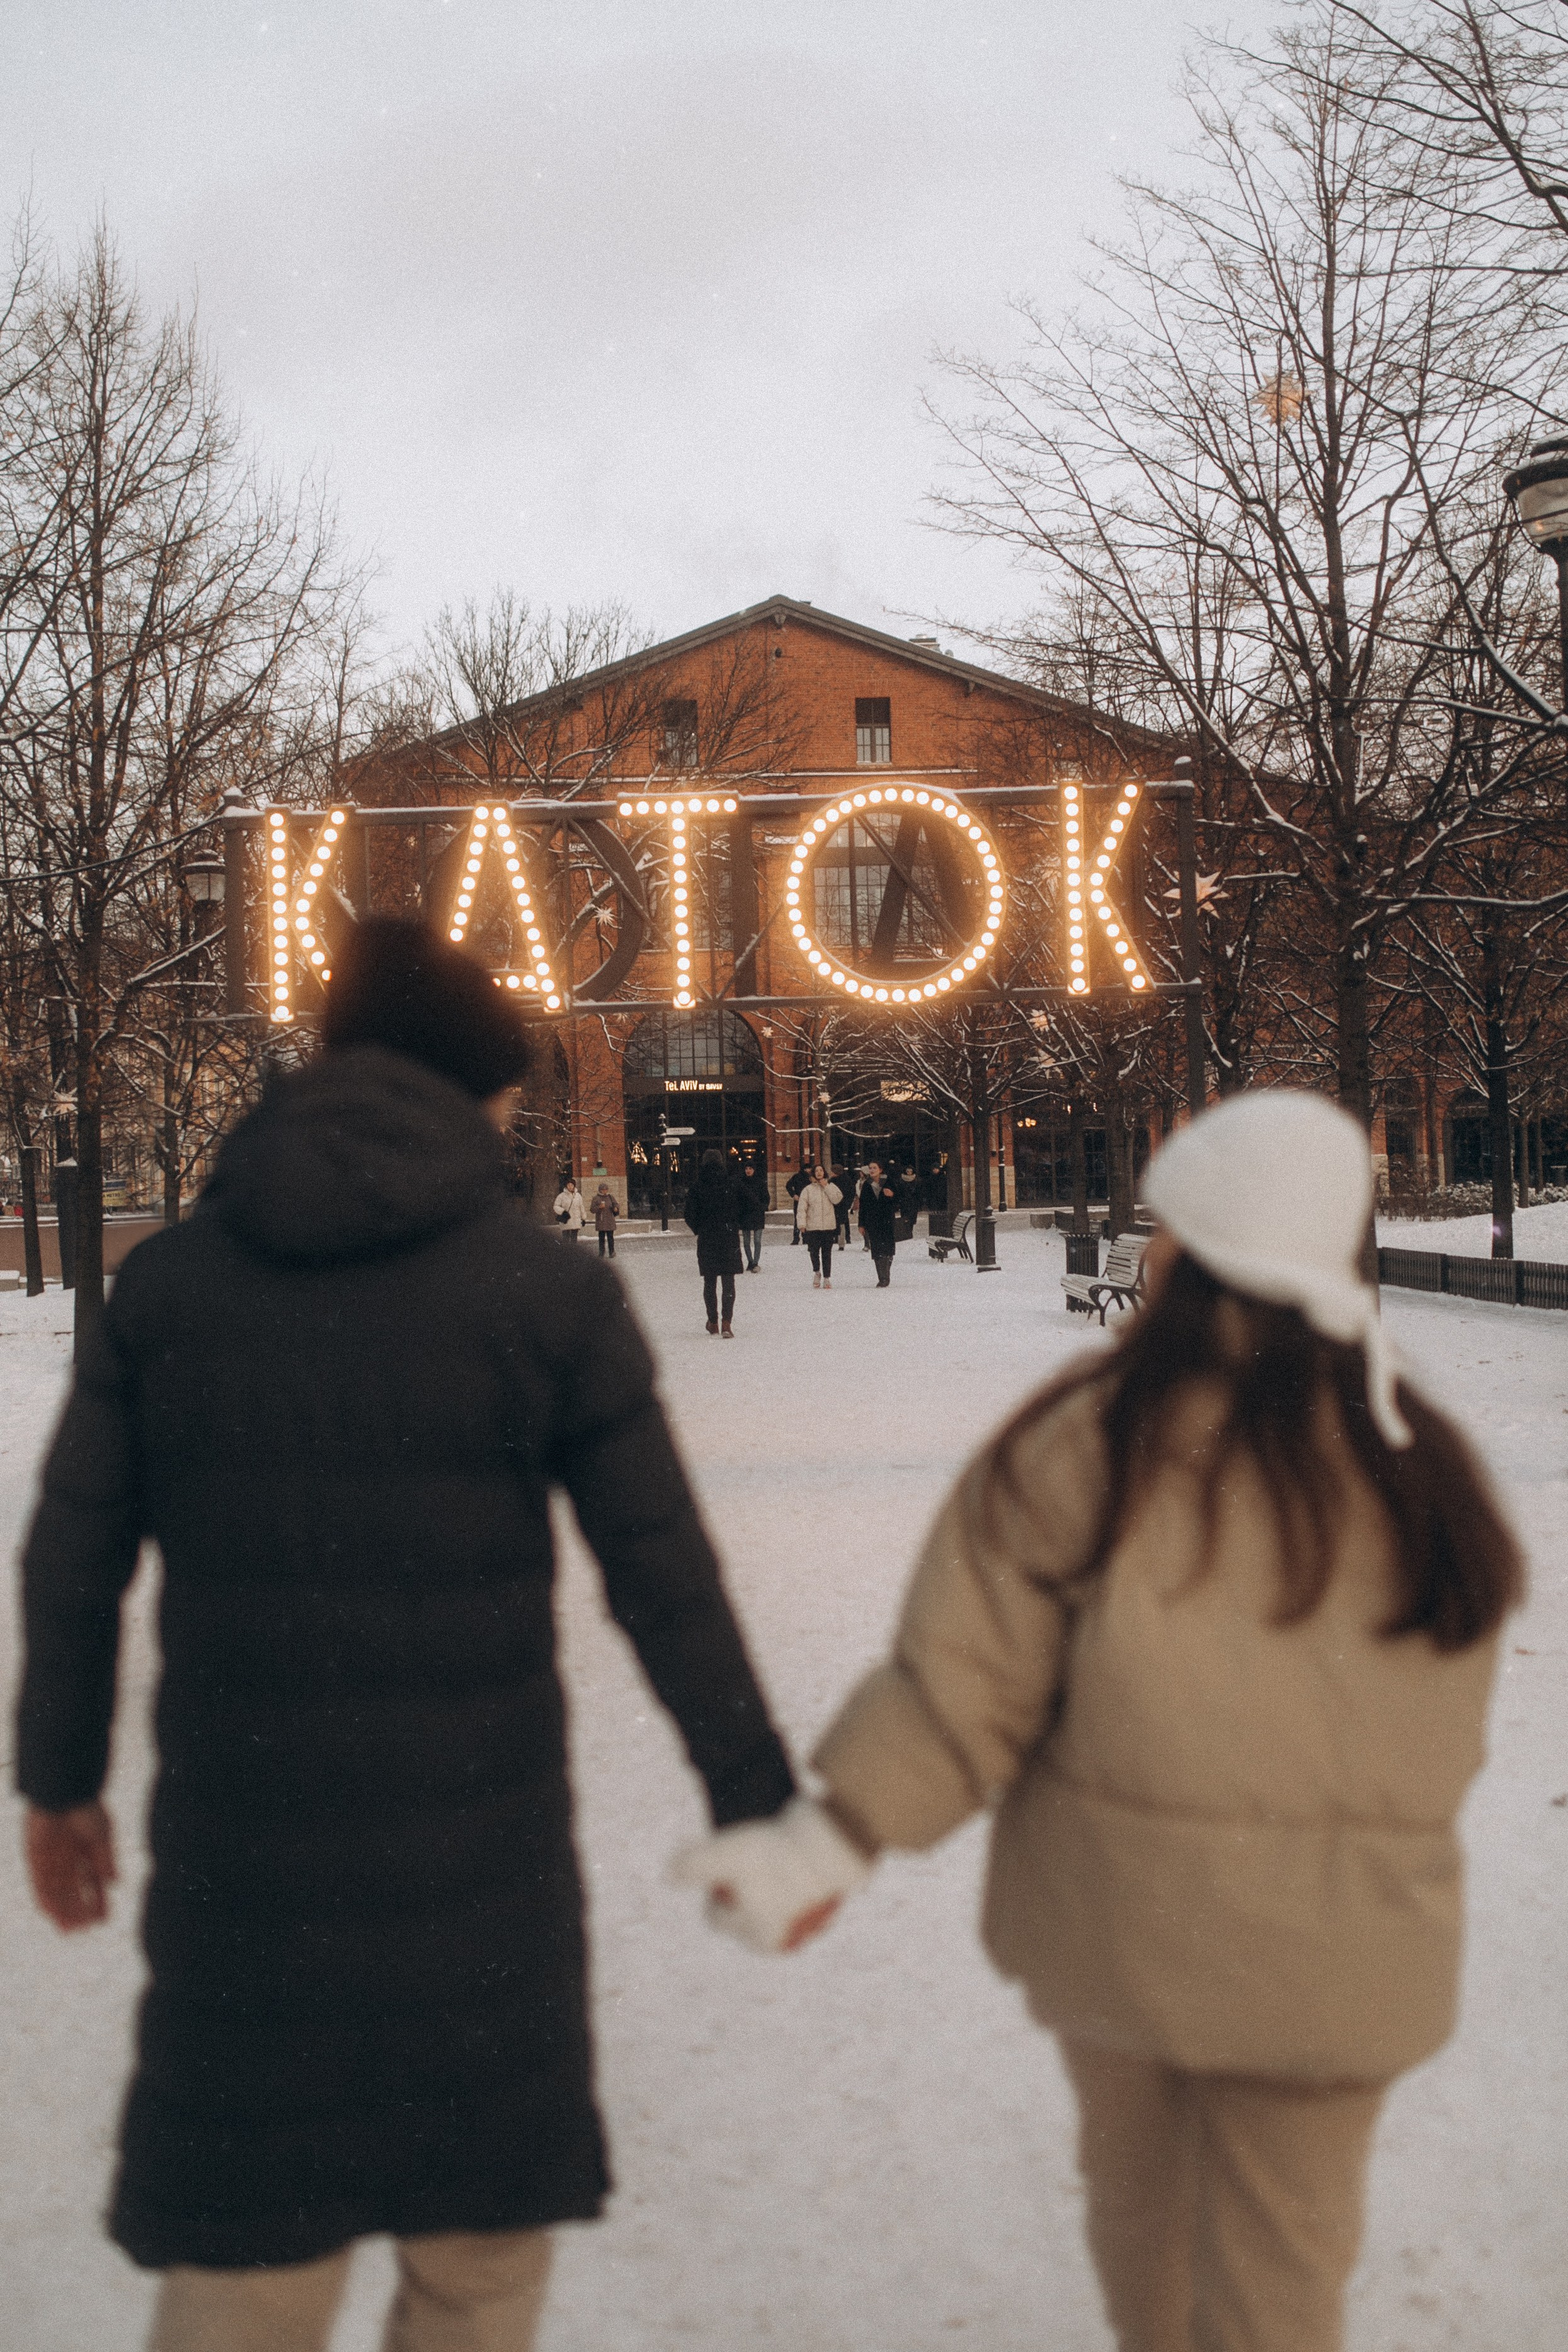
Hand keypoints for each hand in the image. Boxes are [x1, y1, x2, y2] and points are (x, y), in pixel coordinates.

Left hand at [25, 1801, 116, 1931]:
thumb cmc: (86, 1807)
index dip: (97, 1901)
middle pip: (73, 1890)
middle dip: (79, 1911)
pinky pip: (38, 1884)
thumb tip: (115, 1884)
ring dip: (63, 1911)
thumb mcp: (103, 1835)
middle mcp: (68, 1857)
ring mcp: (50, 1858)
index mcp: (86, 1849)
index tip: (103, 1920)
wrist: (63, 1791)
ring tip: (71, 1929)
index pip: (92, 1882)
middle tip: (85, 1930)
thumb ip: (107, 1860)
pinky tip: (52, 1915)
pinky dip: (45, 1900)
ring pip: (57, 1891)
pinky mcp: (34, 1857)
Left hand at [671, 1795, 873, 1954]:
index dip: (715, 1884)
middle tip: (749, 1855)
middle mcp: (790, 1939)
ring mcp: (814, 1921)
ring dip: (767, 1879)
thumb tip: (670, 1874)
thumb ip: (691, 1866)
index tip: (728, 1861)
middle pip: (746, 1909)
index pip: (718, 1914)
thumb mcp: (725, 1854)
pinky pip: (799, 1887)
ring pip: (772, 1898)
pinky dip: (792, 1873)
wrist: (838, 1839)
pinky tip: (791, 1852)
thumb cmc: (779, 1852)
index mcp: (761, 1940)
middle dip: (741, 1886)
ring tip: (771, 1852)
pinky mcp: (831, 1899)